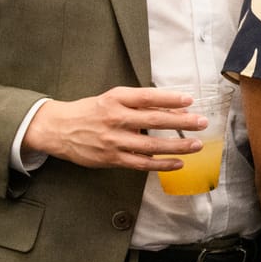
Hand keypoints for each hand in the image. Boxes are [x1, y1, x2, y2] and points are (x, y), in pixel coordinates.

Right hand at [22, 86, 202, 169]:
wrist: (59, 129)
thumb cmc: (91, 112)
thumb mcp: (112, 99)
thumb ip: (139, 103)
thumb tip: (173, 108)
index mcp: (115, 99)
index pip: (146, 97)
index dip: (169, 98)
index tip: (189, 99)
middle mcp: (114, 118)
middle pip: (153, 120)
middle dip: (181, 122)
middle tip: (201, 122)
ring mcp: (113, 140)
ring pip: (151, 145)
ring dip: (177, 146)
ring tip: (196, 145)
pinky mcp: (111, 159)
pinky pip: (141, 163)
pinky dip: (161, 164)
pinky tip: (178, 163)